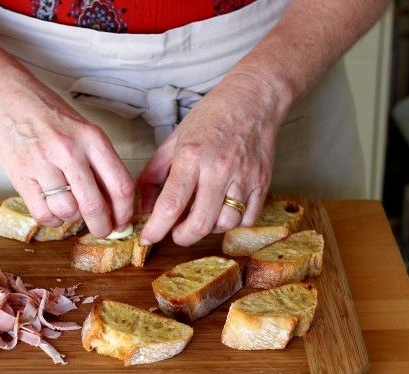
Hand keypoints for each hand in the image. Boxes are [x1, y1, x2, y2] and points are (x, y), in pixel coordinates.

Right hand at [0, 72, 134, 236]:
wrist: (6, 98)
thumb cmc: (48, 116)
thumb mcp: (83, 131)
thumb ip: (99, 163)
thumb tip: (114, 204)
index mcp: (92, 138)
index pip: (120, 185)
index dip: (125, 212)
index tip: (123, 222)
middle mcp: (69, 151)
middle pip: (94, 205)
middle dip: (102, 226)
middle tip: (102, 230)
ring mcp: (43, 164)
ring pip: (68, 211)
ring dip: (74, 219)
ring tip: (71, 209)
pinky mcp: (21, 176)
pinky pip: (43, 214)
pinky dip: (52, 220)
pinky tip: (54, 210)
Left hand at [138, 73, 286, 245]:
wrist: (253, 99)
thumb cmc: (210, 117)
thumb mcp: (173, 141)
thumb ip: (153, 175)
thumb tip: (145, 208)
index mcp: (191, 157)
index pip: (170, 205)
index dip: (156, 229)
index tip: (147, 238)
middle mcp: (218, 170)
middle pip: (200, 224)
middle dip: (182, 237)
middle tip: (175, 231)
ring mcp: (244, 178)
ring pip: (225, 224)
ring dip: (208, 228)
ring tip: (200, 214)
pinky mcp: (263, 182)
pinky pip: (248, 219)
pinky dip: (233, 222)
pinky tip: (222, 210)